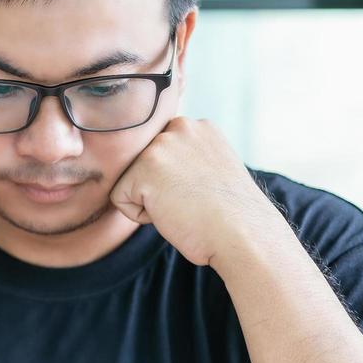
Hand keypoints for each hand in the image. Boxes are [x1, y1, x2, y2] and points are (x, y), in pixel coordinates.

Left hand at [110, 116, 284, 266]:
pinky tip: (173, 213)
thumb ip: (184, 157)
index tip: (199, 191)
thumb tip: (158, 165)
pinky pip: (120, 199)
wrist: (243, 236)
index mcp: (197, 126)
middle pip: (138, 164)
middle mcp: (179, 126)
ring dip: (150, 201)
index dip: (171, 180)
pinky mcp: (143, 169)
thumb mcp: (211, 169)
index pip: (157, 153)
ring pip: (128, 181)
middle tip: (193, 200)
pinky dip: (141, 216)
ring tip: (184, 206)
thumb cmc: (230, 214)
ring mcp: (160, 145)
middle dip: (158, 188)